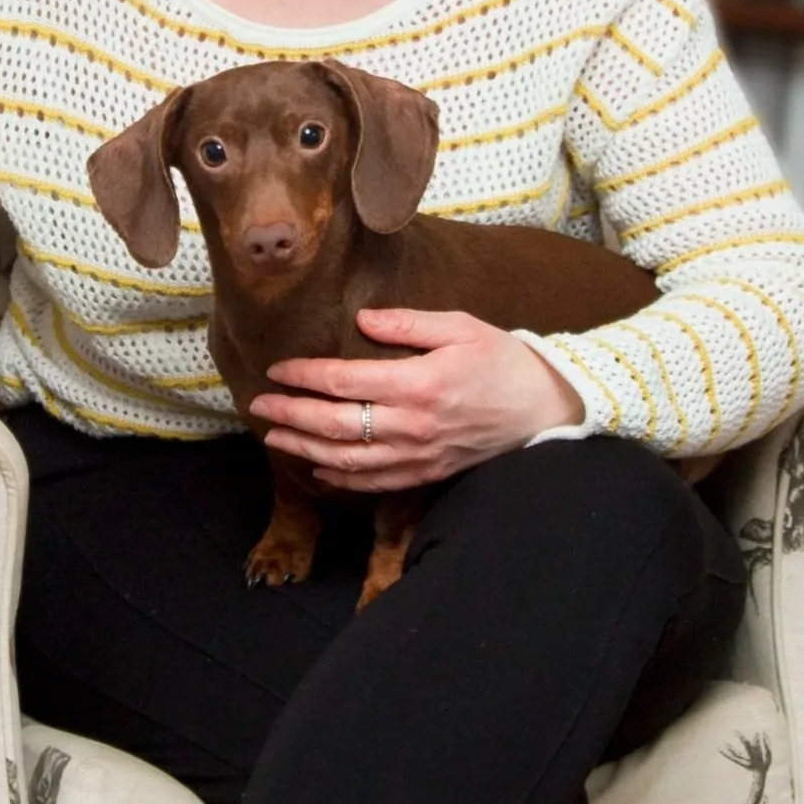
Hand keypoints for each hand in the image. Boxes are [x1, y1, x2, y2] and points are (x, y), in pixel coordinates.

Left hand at [250, 307, 585, 491]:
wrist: (545, 409)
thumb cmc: (503, 361)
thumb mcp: (461, 327)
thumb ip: (408, 323)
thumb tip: (362, 321)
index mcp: (420, 383)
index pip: (345, 382)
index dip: (305, 376)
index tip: (278, 369)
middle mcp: (414, 425)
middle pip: (336, 425)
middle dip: (291, 415)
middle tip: (258, 405)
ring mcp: (419, 455)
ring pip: (347, 460)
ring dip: (305, 448)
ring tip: (274, 436)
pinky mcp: (427, 474)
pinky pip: (373, 482)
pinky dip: (340, 478)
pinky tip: (317, 466)